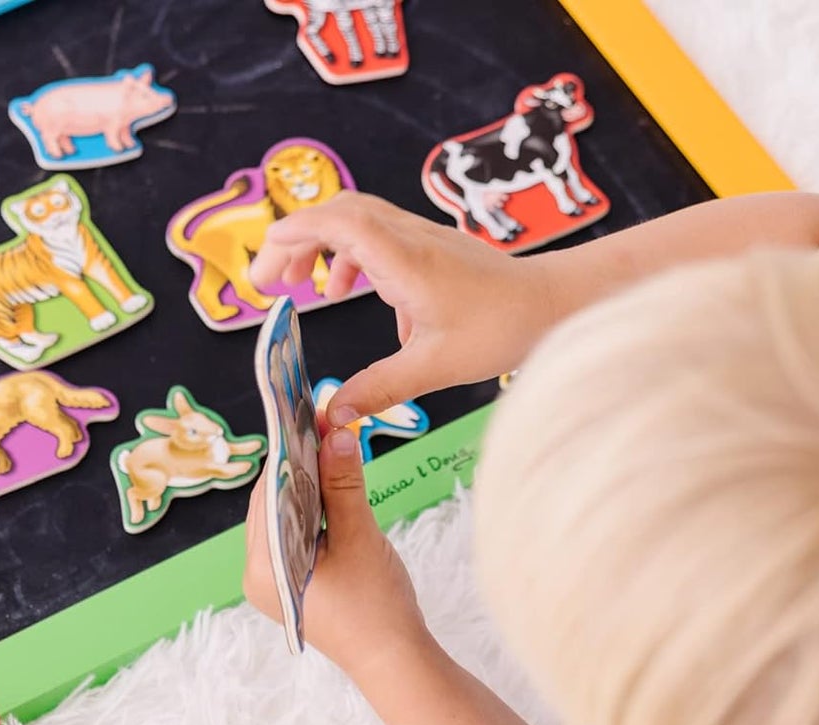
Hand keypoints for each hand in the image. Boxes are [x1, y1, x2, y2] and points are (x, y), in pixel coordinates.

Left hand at [243, 423, 429, 680]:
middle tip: (325, 430)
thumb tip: (336, 432)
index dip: (289, 454)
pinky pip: (294, 538)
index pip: (267, 495)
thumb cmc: (376, 607)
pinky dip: (311, 513)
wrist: (394, 661)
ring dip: (307, 489)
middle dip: (299, 469)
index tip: (308, 420)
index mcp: (263, 567)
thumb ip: (343, 483)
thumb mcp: (359, 535)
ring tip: (332, 454)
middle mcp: (257, 576)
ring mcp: (272, 584)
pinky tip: (332, 491)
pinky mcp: (292, 586)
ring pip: (283, 519)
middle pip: (271, 506)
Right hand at [247, 194, 556, 419]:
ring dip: (320, 248)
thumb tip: (333, 416)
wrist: (551, 303)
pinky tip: (350, 292)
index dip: (295, 235)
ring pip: (355, 223)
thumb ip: (379, 389)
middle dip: (295, 240)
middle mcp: (409, 239)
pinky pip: (376, 238)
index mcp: (405, 260)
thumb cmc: (501, 327)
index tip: (266, 264)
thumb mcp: (434, 366)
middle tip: (268, 282)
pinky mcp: (427, 249)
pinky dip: (350, 257)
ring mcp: (419, 239)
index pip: (339, 224)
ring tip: (302, 289)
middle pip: (338, 214)